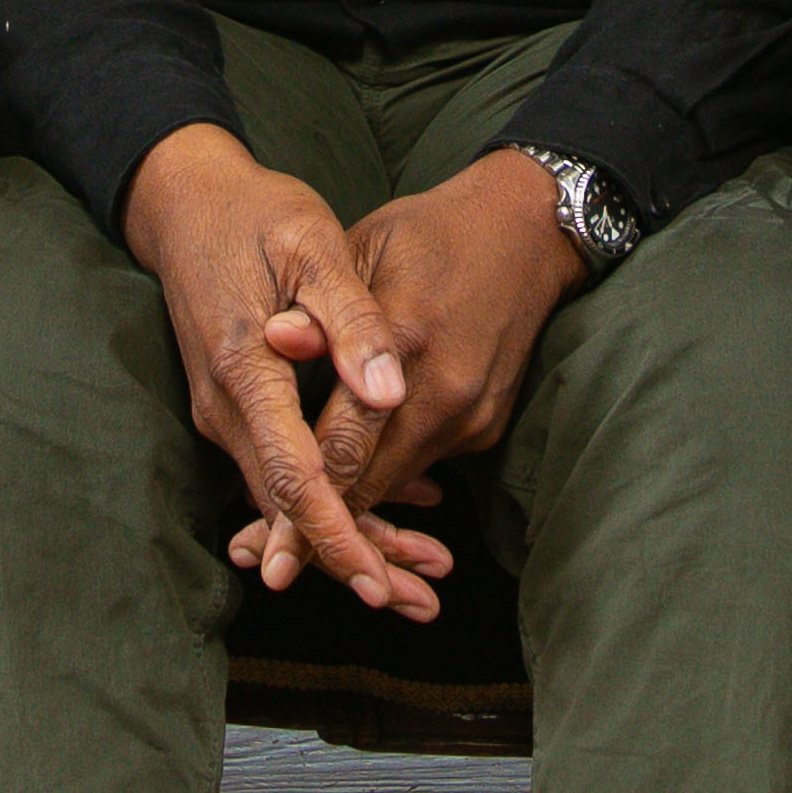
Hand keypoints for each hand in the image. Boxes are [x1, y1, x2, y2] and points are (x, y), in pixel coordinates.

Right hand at [121, 125, 434, 617]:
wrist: (184, 203)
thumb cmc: (255, 214)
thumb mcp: (312, 246)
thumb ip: (350, 319)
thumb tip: (388, 394)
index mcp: (245, 369)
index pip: (291, 476)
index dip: (335, 534)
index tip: (376, 582)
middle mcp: (225, 407)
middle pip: (287, 507)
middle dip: (351, 556)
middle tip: (420, 600)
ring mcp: (224, 413)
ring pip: (285, 497)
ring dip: (348, 534)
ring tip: (418, 576)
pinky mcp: (236, 409)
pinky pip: (283, 469)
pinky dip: (331, 499)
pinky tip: (393, 509)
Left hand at [226, 151, 589, 591]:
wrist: (525, 232)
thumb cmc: (428, 235)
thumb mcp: (362, 249)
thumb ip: (320, 307)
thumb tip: (271, 339)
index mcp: (405, 336)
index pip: (345, 442)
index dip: (301, 503)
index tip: (265, 553)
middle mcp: (445, 390)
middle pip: (371, 483)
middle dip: (320, 526)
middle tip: (268, 560)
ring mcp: (472, 414)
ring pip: (397, 483)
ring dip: (352, 506)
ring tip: (300, 534)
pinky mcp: (486, 425)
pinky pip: (423, 463)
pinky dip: (386, 476)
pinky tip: (352, 483)